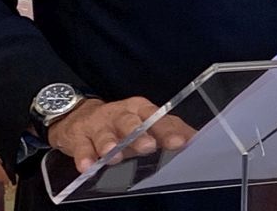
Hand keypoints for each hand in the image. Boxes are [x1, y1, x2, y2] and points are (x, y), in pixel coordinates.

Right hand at [47, 96, 194, 172]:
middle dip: (138, 134)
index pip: (157, 118)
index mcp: (141, 110)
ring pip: (105, 133)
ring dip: (109, 144)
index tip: (179, 143)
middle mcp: (121, 114)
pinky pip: (80, 147)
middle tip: (148, 147)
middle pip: (130, 122)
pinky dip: (84, 156)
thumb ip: (170, 130)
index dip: (168, 131)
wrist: (80, 117)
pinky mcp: (79, 136)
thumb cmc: (121, 123)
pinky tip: (87, 166)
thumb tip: (197, 138)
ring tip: (114, 154)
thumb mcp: (146, 123)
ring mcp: (99, 125)